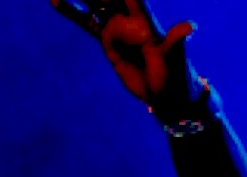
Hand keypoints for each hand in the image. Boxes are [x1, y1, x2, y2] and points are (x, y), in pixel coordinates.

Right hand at [51, 0, 199, 115]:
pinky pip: (88, 24)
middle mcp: (130, 22)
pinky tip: (55, 0)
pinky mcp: (108, 43)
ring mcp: (118, 31)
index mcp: (146, 22)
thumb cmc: (177, 77)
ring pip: (95, 5)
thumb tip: (190, 26)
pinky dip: (73, 12)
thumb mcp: (176, 59)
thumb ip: (177, 40)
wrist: (168, 96)